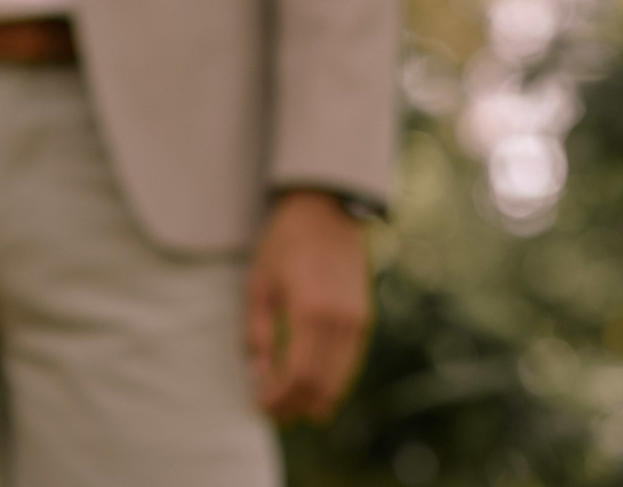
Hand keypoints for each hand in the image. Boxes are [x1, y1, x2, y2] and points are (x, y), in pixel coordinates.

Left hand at [246, 190, 372, 422]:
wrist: (327, 209)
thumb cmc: (285, 243)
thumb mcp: (260, 285)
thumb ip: (258, 334)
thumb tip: (259, 376)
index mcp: (309, 312)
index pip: (296, 376)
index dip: (278, 399)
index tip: (258, 404)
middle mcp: (339, 321)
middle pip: (320, 385)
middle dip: (295, 405)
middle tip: (272, 412)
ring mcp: (357, 320)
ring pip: (339, 379)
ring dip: (315, 398)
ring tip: (291, 405)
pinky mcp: (364, 318)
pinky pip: (350, 363)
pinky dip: (332, 381)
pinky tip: (313, 386)